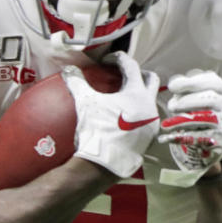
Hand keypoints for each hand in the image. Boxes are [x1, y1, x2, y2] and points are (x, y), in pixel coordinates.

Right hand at [61, 52, 159, 177]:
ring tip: (125, 94)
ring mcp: (152, 122)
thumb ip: (77, 83)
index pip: (132, 66)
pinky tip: (126, 115)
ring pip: (151, 100)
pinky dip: (140, 111)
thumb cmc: (97, 130)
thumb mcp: (86, 103)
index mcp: (137, 94)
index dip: (119, 59)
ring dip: (141, 94)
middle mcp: (150, 105)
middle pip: (150, 80)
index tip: (109, 60)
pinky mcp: (150, 136)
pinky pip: (148, 116)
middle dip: (139, 73)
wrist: (105, 163)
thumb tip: (69, 70)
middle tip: (124, 74)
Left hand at [157, 70, 221, 186]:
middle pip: (209, 100)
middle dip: (186, 102)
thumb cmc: (197, 107)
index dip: (191, 83)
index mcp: (220, 89)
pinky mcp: (221, 138)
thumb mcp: (193, 93)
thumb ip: (184, 86)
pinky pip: (201, 138)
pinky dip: (183, 138)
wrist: (209, 135)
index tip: (172, 87)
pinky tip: (169, 138)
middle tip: (170, 106)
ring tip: (165, 125)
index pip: (210, 82)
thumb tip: (174, 85)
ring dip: (182, 121)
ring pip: (205, 120)